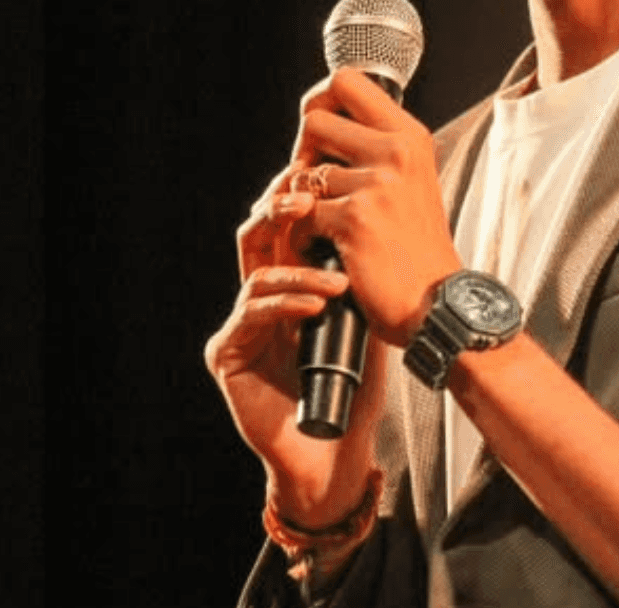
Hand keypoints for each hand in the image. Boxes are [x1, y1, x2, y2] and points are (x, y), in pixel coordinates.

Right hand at [204, 169, 386, 523]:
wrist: (334, 445)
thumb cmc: (353, 383)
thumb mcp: (365, 313)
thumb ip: (363, 269)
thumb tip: (391, 213)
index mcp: (287, 277)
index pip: (286, 222)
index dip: (302, 193)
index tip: (332, 173)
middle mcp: (259, 294)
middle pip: (258, 232)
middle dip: (283, 208)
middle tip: (314, 198)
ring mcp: (240, 322)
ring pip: (257, 270)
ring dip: (300, 268)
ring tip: (338, 280)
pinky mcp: (227, 353)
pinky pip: (251, 314)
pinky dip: (287, 303)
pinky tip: (317, 305)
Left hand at [289, 67, 462, 346]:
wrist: (437, 303)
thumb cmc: (417, 247)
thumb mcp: (410, 180)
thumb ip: (375, 148)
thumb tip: (318, 122)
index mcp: (410, 136)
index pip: (347, 81)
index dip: (321, 102)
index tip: (320, 133)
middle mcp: (396, 151)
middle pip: (314, 120)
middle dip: (303, 154)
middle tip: (315, 186)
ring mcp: (376, 183)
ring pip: (302, 174)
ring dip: (302, 204)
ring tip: (325, 227)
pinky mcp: (354, 218)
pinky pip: (301, 214)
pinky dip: (304, 237)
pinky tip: (326, 251)